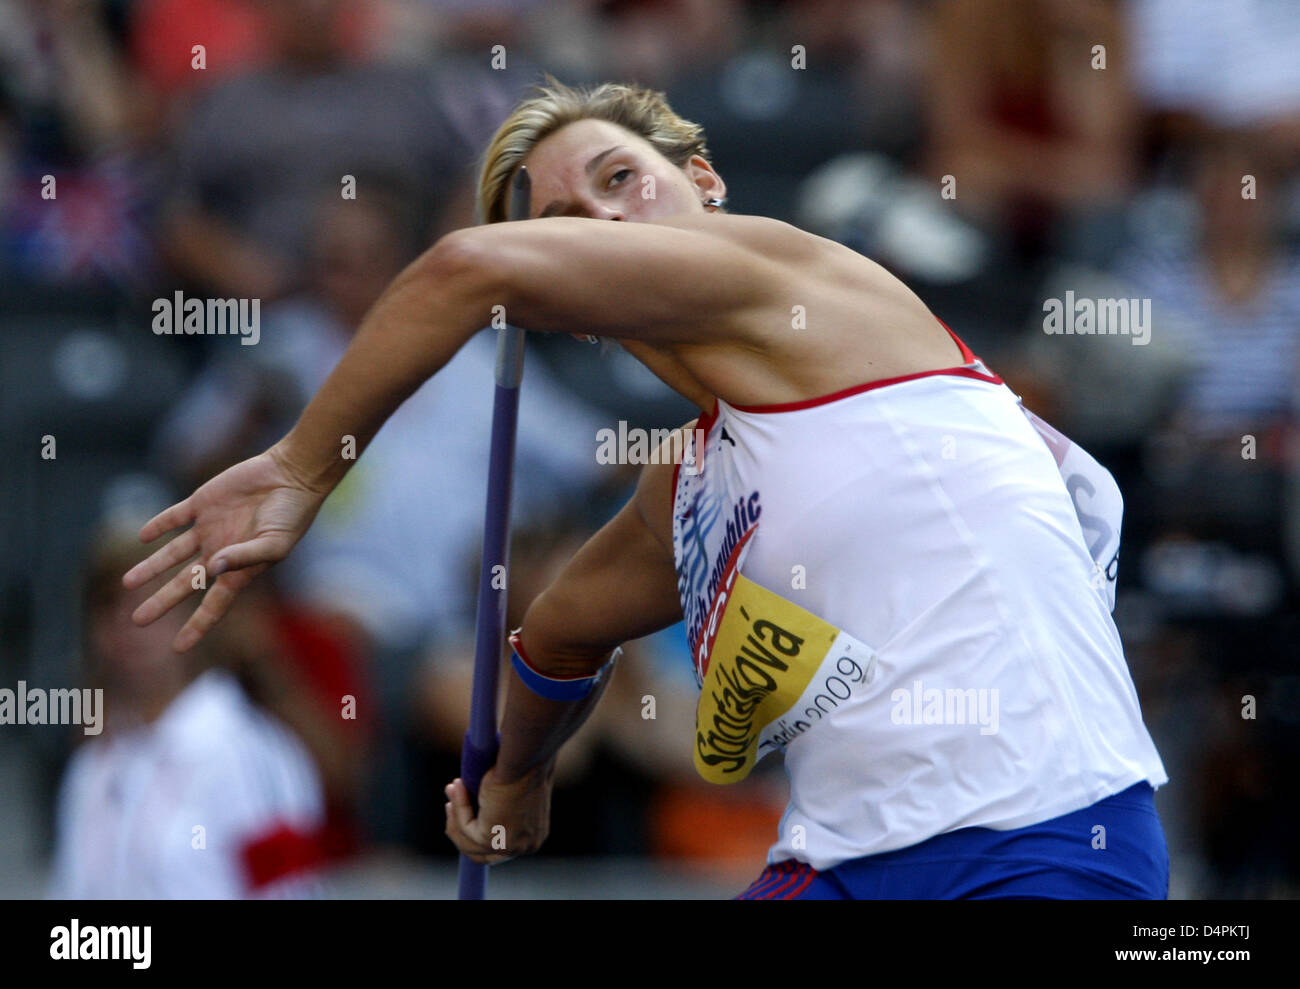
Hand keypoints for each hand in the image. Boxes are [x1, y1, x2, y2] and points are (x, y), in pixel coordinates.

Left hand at [122, 443, 327, 652]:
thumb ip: (244, 557)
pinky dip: (158, 526)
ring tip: (127, 583)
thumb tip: (212, 568)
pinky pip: (175, 517)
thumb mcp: (274, 543)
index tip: (179, 647)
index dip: (197, 626)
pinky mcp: (203, 502)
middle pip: (185, 582)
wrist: (292, 475)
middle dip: (162, 601)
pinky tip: (144, 537)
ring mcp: (210, 528)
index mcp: (240, 569)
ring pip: (173, 553)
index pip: (214, 604)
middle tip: (138, 620)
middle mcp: (221, 551)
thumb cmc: (292, 515)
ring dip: (151, 567)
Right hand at [445, 763, 553, 865]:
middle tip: (450, 803)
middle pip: (481, 854)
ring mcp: (508, 846)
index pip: (498, 848)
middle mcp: (524, 846)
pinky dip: (458, 806)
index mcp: (533, 837)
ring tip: (452, 787)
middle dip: (461, 828)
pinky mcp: (491, 839)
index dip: (476, 830)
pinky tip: (457, 785)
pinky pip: (465, 827)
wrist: (527, 758)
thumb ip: (499, 803)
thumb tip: (475, 802)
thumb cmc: (527, 764)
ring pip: (467, 843)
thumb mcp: (515, 790)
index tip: (464, 809)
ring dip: (455, 815)